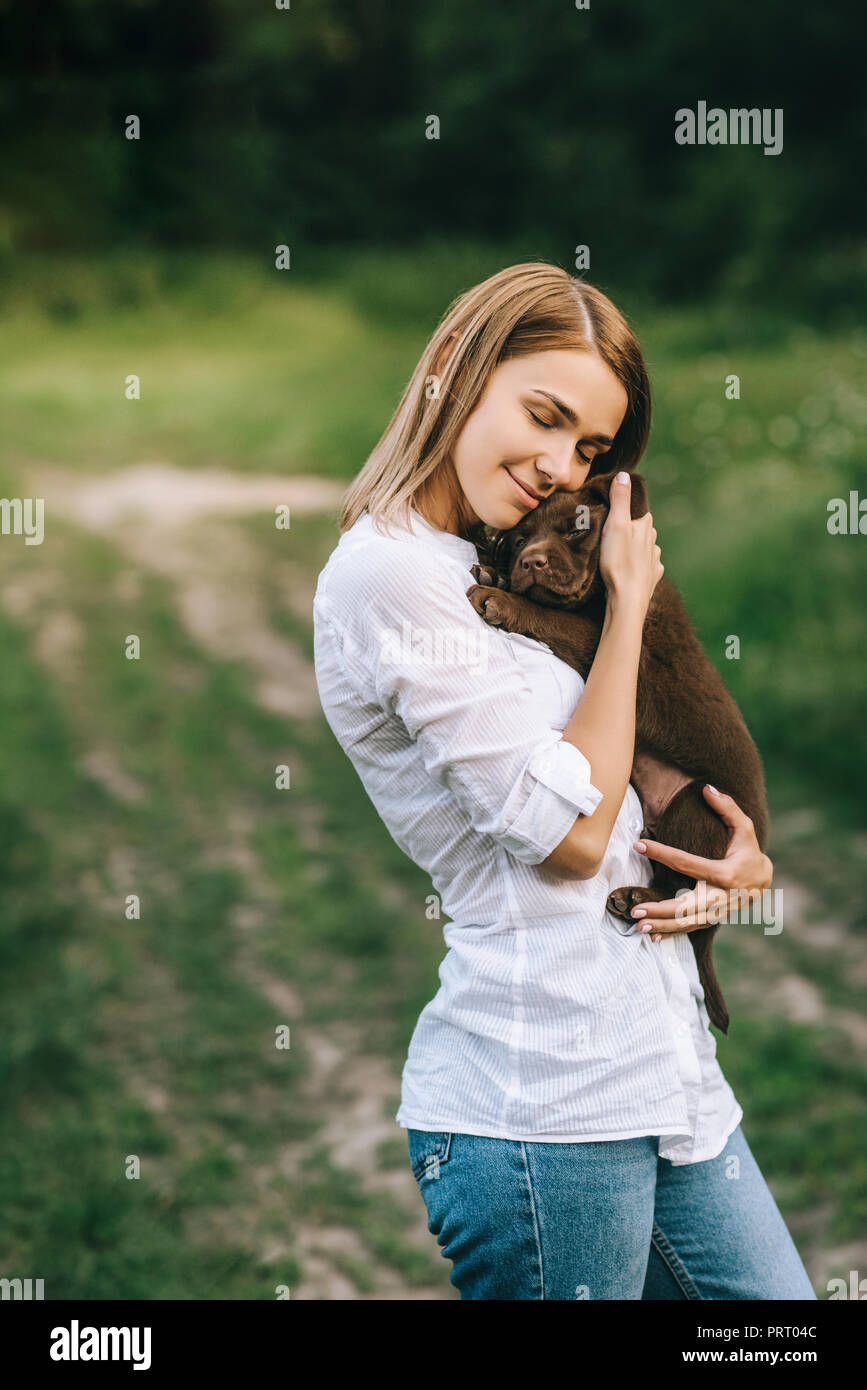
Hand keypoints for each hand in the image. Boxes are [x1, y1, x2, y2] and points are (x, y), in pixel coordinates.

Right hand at [599, 472, 662, 615]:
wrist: (628, 600)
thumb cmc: (620, 562)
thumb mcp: (616, 524)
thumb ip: (620, 499)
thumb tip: (624, 475)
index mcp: (646, 526)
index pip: (638, 510)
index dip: (625, 510)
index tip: (611, 514)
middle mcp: (654, 542)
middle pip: (641, 530)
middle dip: (629, 530)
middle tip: (609, 534)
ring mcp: (654, 561)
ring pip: (644, 549)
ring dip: (634, 549)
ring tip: (617, 554)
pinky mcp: (651, 578)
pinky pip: (646, 567)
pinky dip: (638, 566)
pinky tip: (629, 570)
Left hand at [628, 785, 772, 941]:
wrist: (765, 881)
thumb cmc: (749, 851)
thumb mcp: (745, 828)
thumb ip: (728, 808)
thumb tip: (708, 787)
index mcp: (726, 873)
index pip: (687, 862)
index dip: (662, 853)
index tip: (640, 845)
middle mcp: (721, 896)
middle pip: (687, 906)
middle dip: (660, 909)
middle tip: (635, 909)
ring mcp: (718, 912)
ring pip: (687, 922)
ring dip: (662, 925)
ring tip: (638, 924)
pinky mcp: (714, 919)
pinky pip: (691, 929)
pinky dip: (672, 933)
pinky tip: (652, 935)